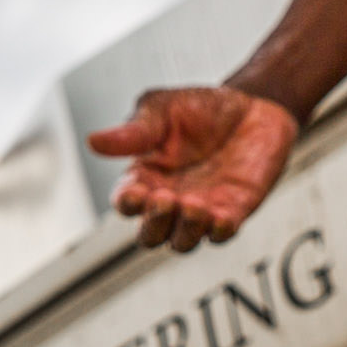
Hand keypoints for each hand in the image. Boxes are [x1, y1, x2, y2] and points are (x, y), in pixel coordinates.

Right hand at [87, 85, 299, 252]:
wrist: (253, 105)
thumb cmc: (200, 108)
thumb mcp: (162, 110)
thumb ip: (134, 131)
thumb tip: (93, 141)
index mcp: (144, 177)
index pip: (126, 203)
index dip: (128, 204)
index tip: (136, 193)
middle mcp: (169, 200)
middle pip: (151, 234)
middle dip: (155, 224)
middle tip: (165, 200)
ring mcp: (201, 210)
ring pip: (183, 241)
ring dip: (187, 230)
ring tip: (195, 206)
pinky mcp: (233, 211)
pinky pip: (222, 234)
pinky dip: (220, 231)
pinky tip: (221, 218)